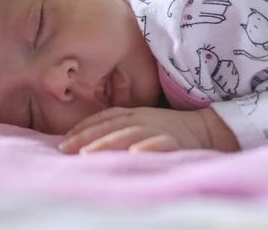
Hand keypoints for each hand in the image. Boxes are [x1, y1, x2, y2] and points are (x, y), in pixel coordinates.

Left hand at [58, 107, 239, 153]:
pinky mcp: (175, 141)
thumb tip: (86, 141)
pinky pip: (161, 144)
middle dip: (87, 137)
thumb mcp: (139, 122)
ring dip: (108, 142)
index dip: (82, 128)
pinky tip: (135, 154)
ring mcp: (157, 129)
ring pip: (129, 135)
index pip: (103, 119)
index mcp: (132, 114)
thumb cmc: (165, 129)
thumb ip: (118, 127)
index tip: (63, 140)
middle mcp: (141, 119)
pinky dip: (147, 147)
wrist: (204, 129)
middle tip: (66, 149)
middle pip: (110, 127)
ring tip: (89, 153)